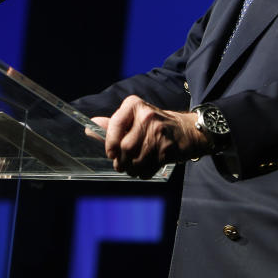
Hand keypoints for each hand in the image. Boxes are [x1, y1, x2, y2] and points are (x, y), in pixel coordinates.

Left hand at [94, 95, 209, 178]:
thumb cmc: (155, 125)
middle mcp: (147, 115)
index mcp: (135, 105)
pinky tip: (146, 168)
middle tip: (121, 164)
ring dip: (131, 169)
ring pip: (135, 159)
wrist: (187, 131)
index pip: (115, 125)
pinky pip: (147, 168)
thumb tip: (90, 126)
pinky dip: (142, 173)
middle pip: (125, 147)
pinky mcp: (167, 149)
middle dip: (120, 160)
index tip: (111, 152)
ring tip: (134, 166)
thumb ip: (113, 125)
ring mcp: (159, 132)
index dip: (110, 143)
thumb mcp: (135, 119)